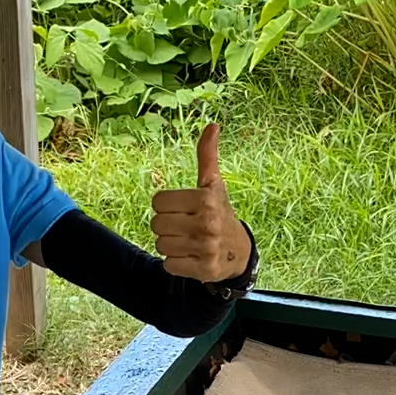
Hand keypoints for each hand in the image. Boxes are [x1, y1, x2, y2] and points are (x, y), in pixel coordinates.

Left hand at [151, 123, 252, 283]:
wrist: (239, 253)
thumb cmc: (219, 212)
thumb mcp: (213, 185)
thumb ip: (207, 156)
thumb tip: (213, 125)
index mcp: (205, 199)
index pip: (157, 201)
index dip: (166, 205)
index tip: (182, 209)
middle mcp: (207, 223)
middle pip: (156, 224)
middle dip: (166, 226)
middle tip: (184, 227)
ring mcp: (206, 248)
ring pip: (161, 244)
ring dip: (170, 245)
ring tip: (189, 242)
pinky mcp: (204, 270)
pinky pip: (169, 265)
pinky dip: (176, 263)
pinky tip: (191, 257)